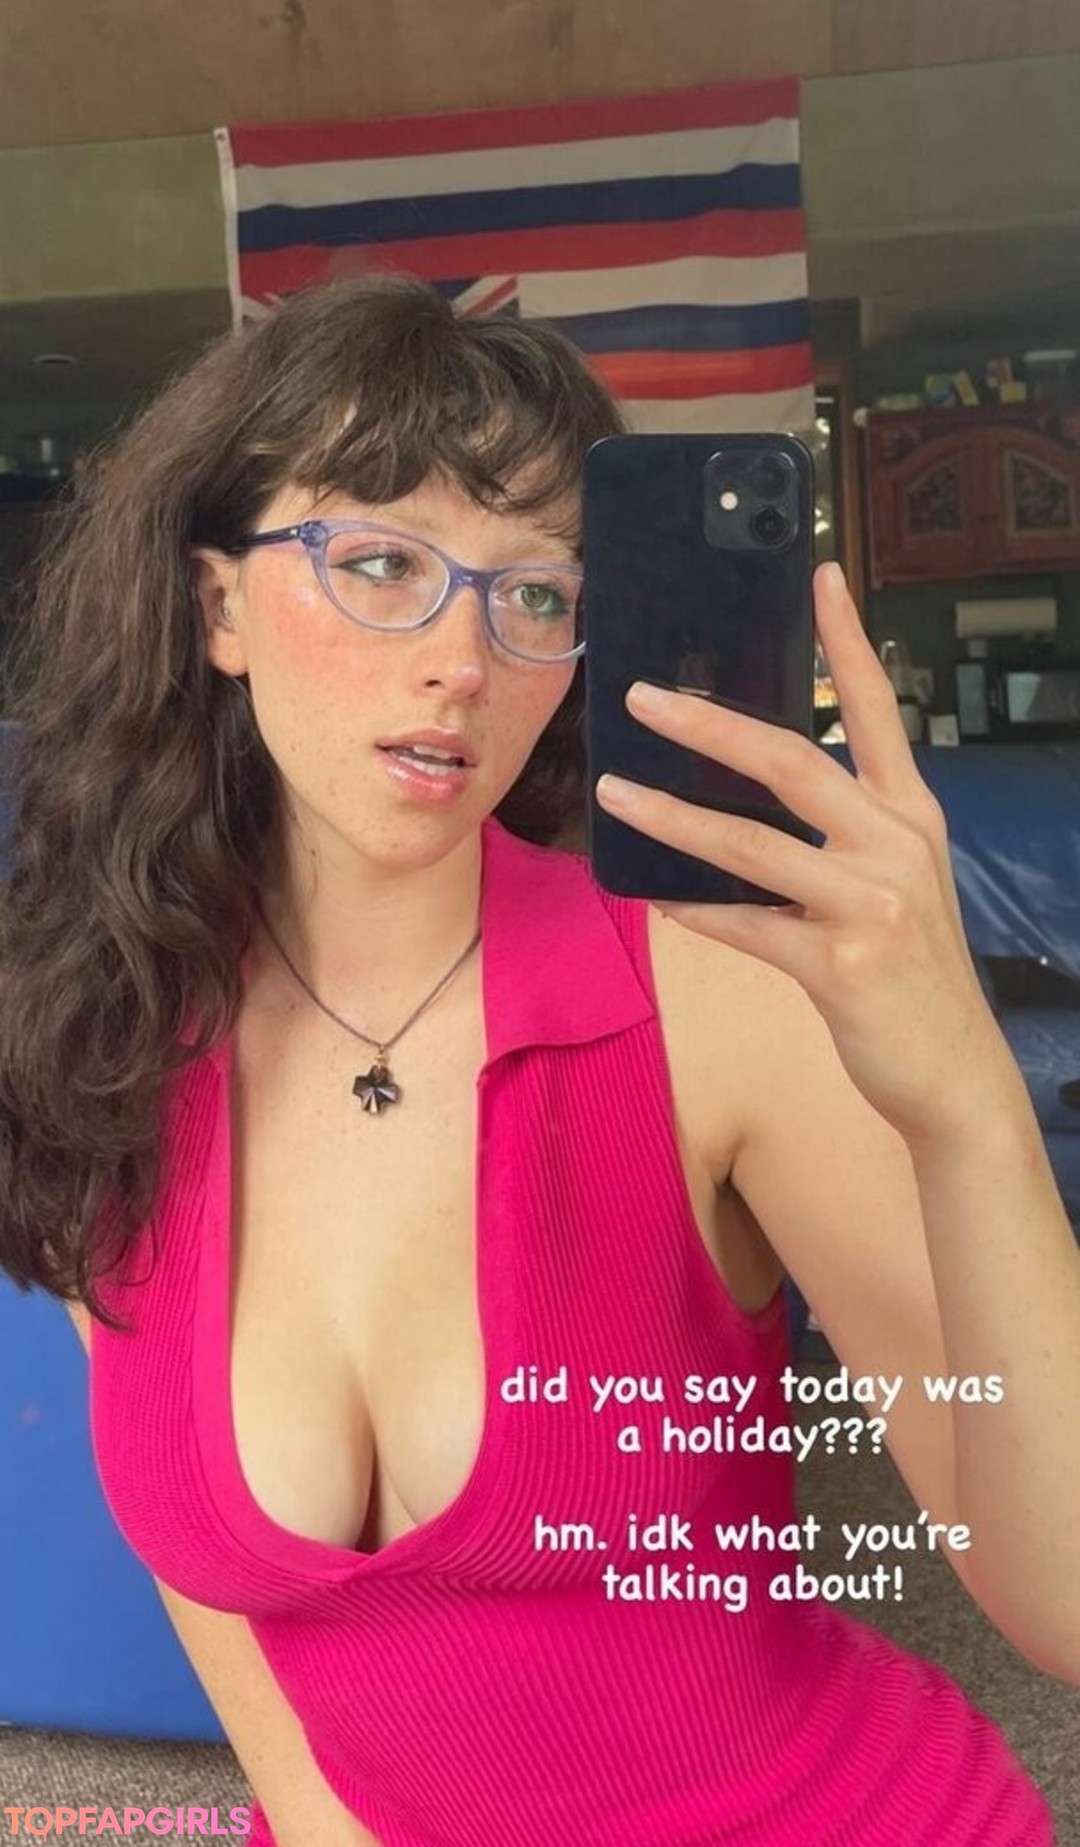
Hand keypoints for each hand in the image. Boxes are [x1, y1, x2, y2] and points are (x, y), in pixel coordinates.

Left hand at [594, 562, 1010, 1146]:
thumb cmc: (912, 973)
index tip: (820, 576)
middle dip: (710, 725)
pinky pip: (747, 927)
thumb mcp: (893, 887)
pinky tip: (653, 894)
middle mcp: (896, 845)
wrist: (955, 1072)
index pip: (876, 710)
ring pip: (752, 844)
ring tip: (614, 791)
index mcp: (911, 816)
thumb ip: (835, 839)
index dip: (848, 641)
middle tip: (644, 696)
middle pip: (792, 762)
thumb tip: (740, 806)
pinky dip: (695, 910)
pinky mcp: (843, 963)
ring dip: (672, 817)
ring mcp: (872, 903)